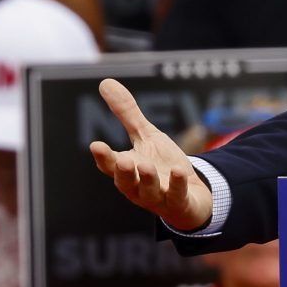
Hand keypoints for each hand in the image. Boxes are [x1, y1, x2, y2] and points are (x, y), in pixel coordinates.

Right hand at [89, 78, 212, 230]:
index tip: (96, 145)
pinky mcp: (179, 203)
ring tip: (146, 166)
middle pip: (125, 182)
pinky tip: (179, 171)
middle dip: (122, 172)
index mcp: (128, 170)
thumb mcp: (146, 136)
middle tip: (121, 160)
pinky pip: (177, 196)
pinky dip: (177, 185)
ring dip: (147, 180)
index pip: (110, 165)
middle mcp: (138, 187)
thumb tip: (105, 82)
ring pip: (149, 191)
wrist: (189, 194)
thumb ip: (126, 114)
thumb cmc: (161, 165)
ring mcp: (158, 197)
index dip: (103, 157)